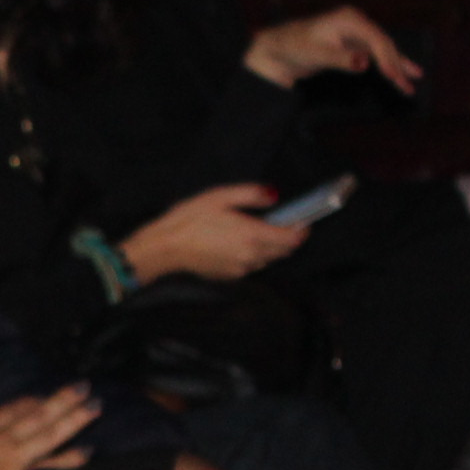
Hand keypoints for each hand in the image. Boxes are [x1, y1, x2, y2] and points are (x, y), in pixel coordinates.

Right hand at [0, 384, 98, 469]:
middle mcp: (2, 437)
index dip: (28, 403)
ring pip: (48, 432)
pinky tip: (88, 451)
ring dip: (73, 419)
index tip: (42, 396)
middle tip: (84, 387)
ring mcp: (13, 454)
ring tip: (95, 407)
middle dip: (60, 401)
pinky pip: (48, 465)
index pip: (10, 411)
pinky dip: (68, 458)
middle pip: (36, 415)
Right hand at [118, 183, 305, 283]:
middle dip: (287, 239)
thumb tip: (273, 195)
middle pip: (283, 252)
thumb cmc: (190, 219)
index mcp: (253, 235)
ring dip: (270, 248)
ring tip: (259, 232)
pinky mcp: (230, 276)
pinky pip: (251, 265)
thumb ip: (251, 194)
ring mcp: (240, 269)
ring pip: (267, 260)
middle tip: (283, 223)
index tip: (303, 222)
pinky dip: (253, 255)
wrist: (166, 247)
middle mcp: (251, 256)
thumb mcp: (221, 196)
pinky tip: (239, 243)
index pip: (291, 239)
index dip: (301, 230)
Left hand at [245, 7, 420, 93]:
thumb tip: (364, 62)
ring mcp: (356, 33)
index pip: (375, 38)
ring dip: (396, 67)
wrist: (278, 48)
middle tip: (406, 86)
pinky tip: (401, 76)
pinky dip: (387, 66)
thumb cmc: (293, 47)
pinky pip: (375, 56)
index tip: (392, 76)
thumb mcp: (315, 54)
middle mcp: (356, 22)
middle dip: (396, 65)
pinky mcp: (354, 45)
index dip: (387, 58)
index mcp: (348, 19)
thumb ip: (340, 58)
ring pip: (383, 51)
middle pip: (383, 44)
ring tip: (411, 85)